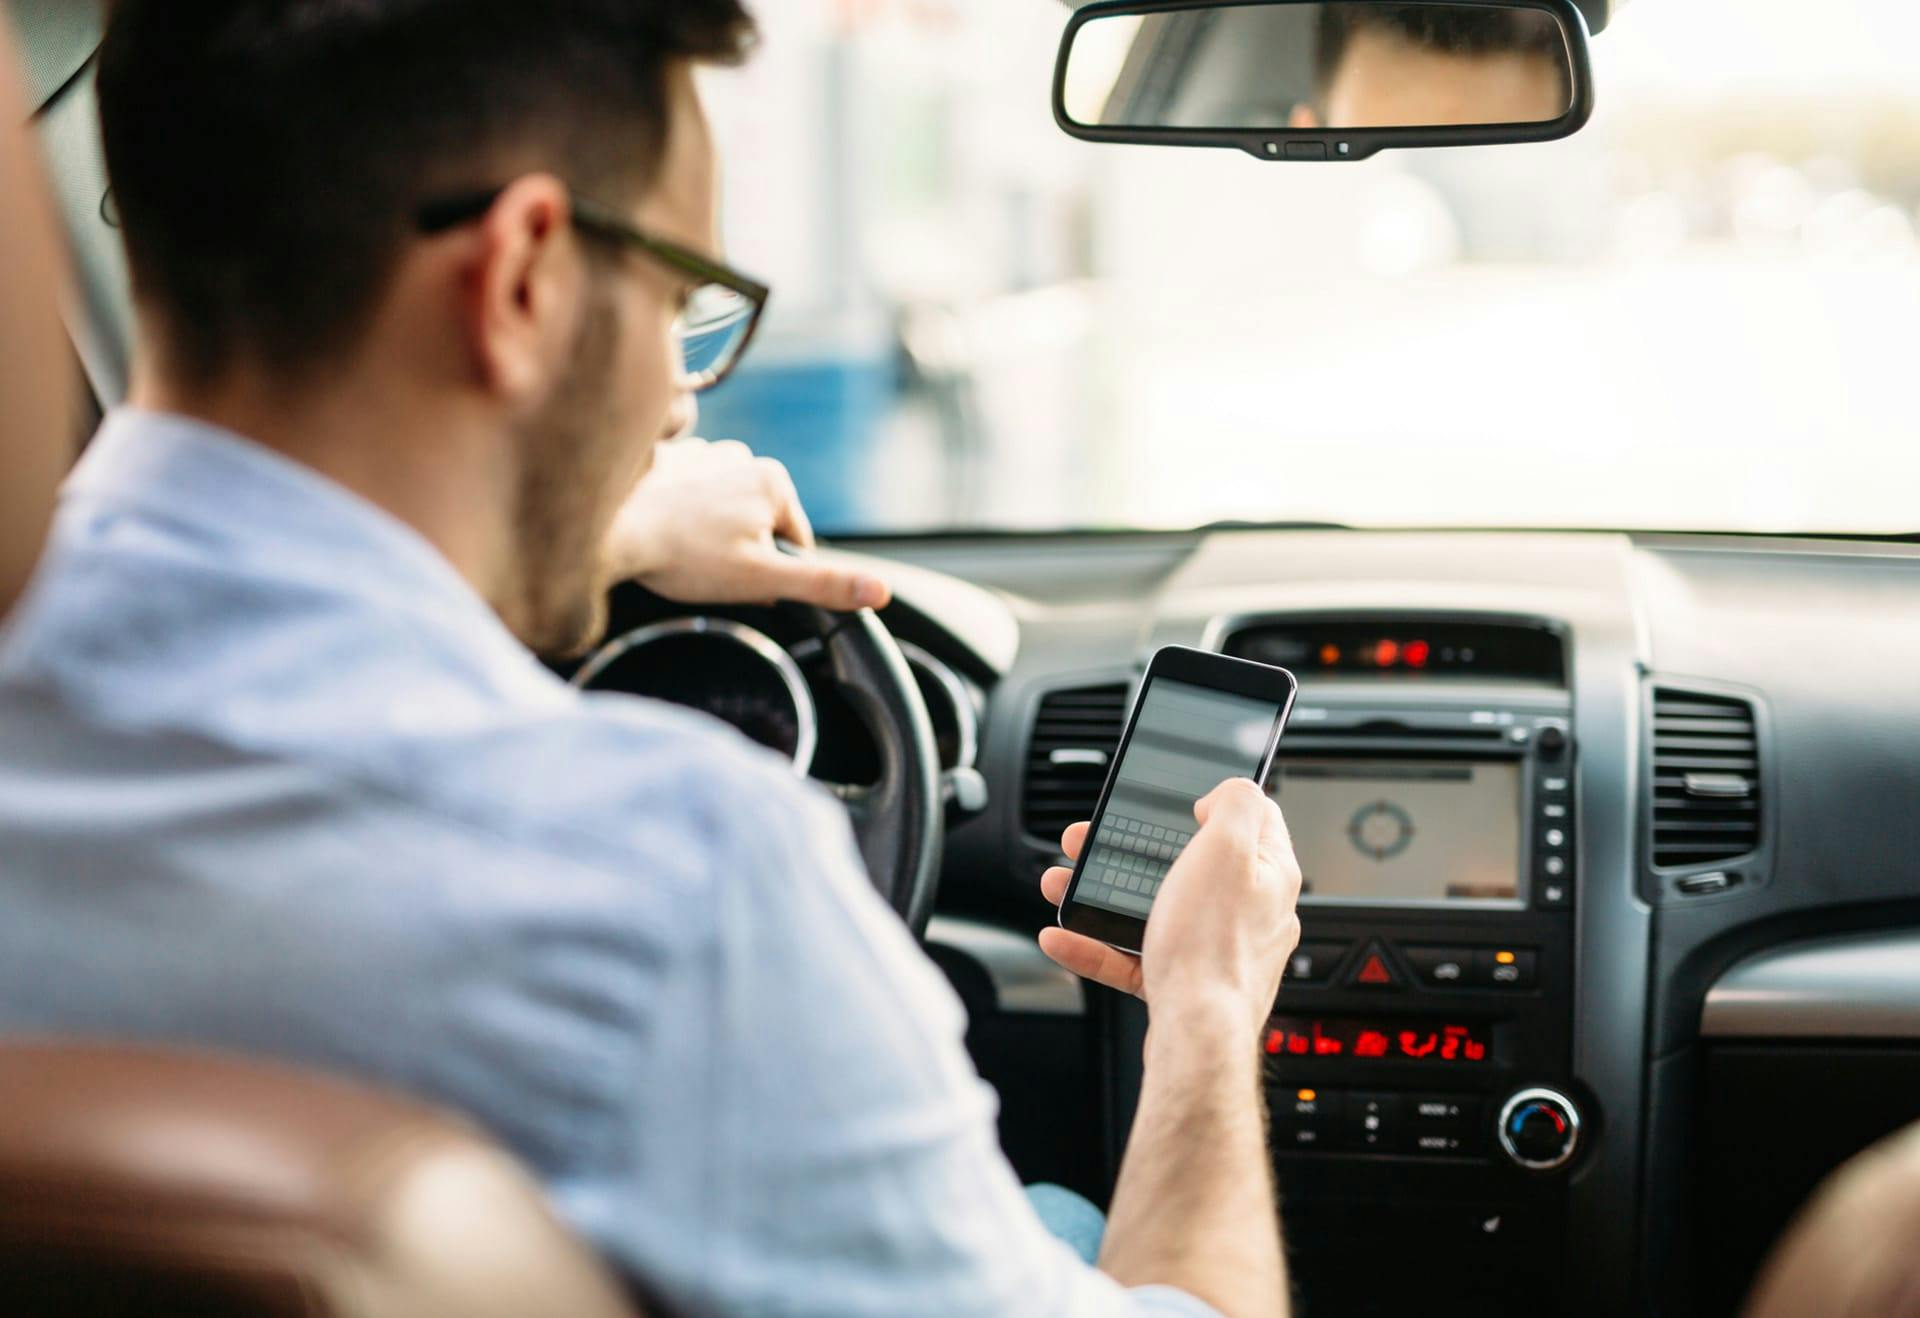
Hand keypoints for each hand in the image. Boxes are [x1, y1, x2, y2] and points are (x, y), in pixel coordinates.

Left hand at [607, 438, 891, 610]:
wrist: (609, 531)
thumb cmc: (684, 557)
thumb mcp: (763, 579)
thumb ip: (823, 584)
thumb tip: (879, 592)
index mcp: (774, 480)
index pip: (794, 543)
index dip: (770, 573)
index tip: (736, 577)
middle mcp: (742, 456)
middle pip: (758, 526)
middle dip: (741, 554)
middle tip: (706, 569)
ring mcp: (703, 454)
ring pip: (725, 514)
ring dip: (710, 536)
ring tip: (682, 553)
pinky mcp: (667, 461)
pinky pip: (690, 499)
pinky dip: (681, 518)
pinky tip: (663, 534)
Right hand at [1038, 780, 1302, 1033]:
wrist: (1196, 1036)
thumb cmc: (1213, 948)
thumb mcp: (1228, 847)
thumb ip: (1236, 803)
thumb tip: (1227, 794)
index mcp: (1269, 873)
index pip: (1254, 819)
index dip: (1212, 801)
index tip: (1174, 799)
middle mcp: (1249, 911)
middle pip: (1187, 864)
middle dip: (1131, 850)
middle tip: (1092, 841)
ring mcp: (1215, 949)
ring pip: (1153, 909)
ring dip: (1101, 893)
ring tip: (1062, 884)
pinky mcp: (1184, 982)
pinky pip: (1134, 955)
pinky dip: (1096, 944)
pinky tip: (1063, 936)